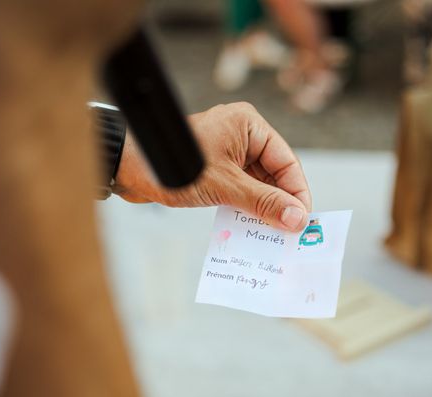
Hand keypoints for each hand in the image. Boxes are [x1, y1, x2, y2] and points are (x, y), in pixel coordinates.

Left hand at [114, 102, 311, 231]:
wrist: (128, 169)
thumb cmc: (175, 167)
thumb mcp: (225, 187)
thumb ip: (263, 203)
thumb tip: (297, 220)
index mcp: (249, 126)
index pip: (287, 162)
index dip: (297, 193)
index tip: (302, 221)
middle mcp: (243, 135)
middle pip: (275, 174)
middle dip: (281, 203)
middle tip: (290, 233)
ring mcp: (229, 151)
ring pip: (258, 184)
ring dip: (264, 208)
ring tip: (273, 235)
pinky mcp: (217, 168)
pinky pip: (241, 188)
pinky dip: (247, 207)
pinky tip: (252, 227)